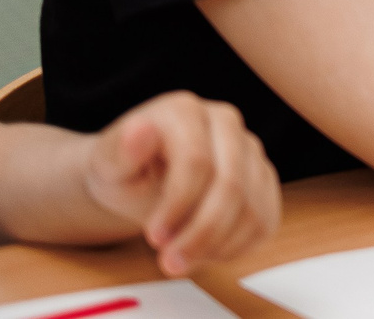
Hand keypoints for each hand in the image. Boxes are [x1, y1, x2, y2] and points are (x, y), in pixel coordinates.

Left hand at [83, 94, 279, 275]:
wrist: (140, 177)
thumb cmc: (124, 171)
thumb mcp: (108, 165)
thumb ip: (121, 151)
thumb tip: (139, 129)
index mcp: (186, 111)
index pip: (197, 161)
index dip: (177, 205)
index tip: (154, 238)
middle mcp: (226, 122)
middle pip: (232, 184)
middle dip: (202, 232)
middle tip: (171, 262)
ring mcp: (250, 149)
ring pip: (252, 205)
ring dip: (217, 244)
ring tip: (182, 259)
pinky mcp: (263, 178)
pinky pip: (264, 219)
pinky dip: (236, 246)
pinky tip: (205, 252)